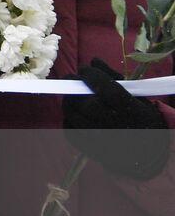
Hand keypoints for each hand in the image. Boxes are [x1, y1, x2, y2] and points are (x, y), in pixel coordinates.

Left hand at [63, 58, 169, 179]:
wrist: (146, 154)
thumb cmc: (141, 119)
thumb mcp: (138, 96)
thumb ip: (114, 77)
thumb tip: (93, 61)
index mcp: (129, 111)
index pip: (104, 88)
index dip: (91, 75)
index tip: (85, 70)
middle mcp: (112, 126)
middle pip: (82, 101)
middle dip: (75, 86)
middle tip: (76, 81)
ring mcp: (98, 139)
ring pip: (71, 113)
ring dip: (70, 100)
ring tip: (77, 96)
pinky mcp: (87, 148)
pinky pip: (69, 128)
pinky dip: (69, 117)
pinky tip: (78, 113)